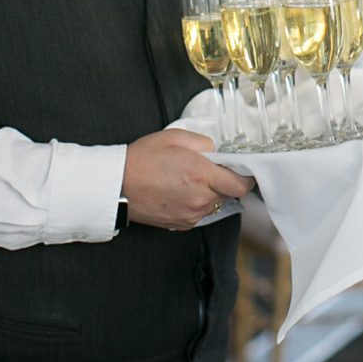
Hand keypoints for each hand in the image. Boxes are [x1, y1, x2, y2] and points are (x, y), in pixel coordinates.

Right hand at [121, 128, 251, 231]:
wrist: (117, 185)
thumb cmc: (141, 160)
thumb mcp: (174, 137)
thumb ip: (204, 142)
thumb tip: (218, 151)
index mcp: (201, 175)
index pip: (241, 184)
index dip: (245, 176)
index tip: (240, 169)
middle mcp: (200, 199)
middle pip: (229, 193)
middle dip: (222, 181)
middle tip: (203, 169)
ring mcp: (192, 214)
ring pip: (215, 204)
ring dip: (208, 192)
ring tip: (185, 180)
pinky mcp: (183, 224)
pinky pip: (200, 212)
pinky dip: (195, 202)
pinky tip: (178, 191)